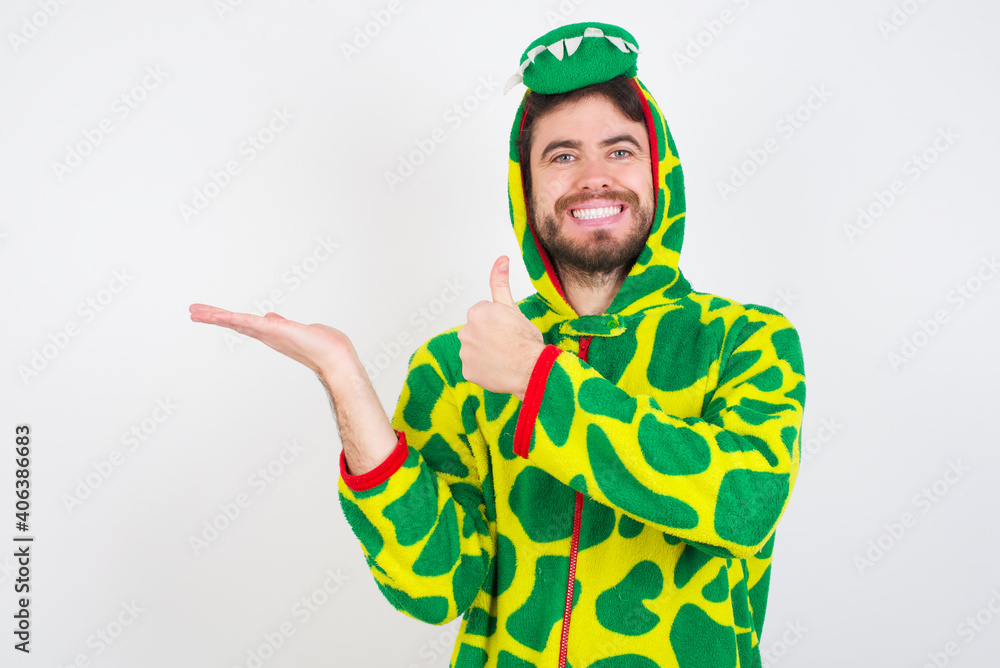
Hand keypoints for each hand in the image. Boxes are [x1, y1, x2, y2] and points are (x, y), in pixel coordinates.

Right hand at [188, 304, 361, 389]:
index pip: (243, 323)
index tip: (210, 314)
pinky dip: (233, 318)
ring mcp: (269, 333)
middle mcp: (266, 334)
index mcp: (271, 332)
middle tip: (192, 311)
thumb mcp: (298, 329)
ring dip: (215, 316)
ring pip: (236, 322)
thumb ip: (282, 324)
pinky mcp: (274, 330)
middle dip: (213, 317)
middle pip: (233, 323)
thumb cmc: (322, 345)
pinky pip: (249, 322)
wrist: (334, 355)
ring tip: (195, 312)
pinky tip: (218, 315)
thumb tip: (271, 317)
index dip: (225, 318)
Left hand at [458, 256, 544, 400]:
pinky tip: (497, 368)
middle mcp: (465, 331)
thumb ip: (500, 282)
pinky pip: (473, 367)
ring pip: (474, 349)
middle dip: (488, 336)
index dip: (498, 322)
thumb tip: (501, 258)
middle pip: (476, 331)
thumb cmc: (526, 340)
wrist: (532, 369)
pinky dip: (483, 368)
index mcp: (476, 312)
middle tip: (506, 344)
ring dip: (484, 352)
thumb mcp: (513, 307)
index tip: (507, 330)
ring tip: (503, 357)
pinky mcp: (467, 371)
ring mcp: (465, 353)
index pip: (484, 314)